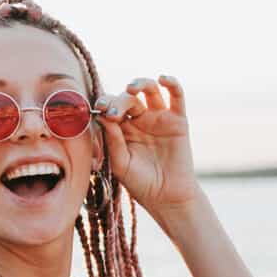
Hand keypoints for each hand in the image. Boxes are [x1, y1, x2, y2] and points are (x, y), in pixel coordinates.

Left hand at [94, 75, 199, 221]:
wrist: (167, 198)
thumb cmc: (141, 184)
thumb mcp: (121, 163)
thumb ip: (113, 139)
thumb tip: (102, 115)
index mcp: (122, 129)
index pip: (111, 108)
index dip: (105, 104)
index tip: (99, 107)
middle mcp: (140, 120)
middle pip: (128, 98)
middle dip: (119, 101)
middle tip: (114, 112)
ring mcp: (159, 118)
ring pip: (150, 90)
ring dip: (140, 83)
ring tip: (132, 88)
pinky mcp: (178, 120)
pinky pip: (177, 97)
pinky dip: (172, 83)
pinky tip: (163, 79)